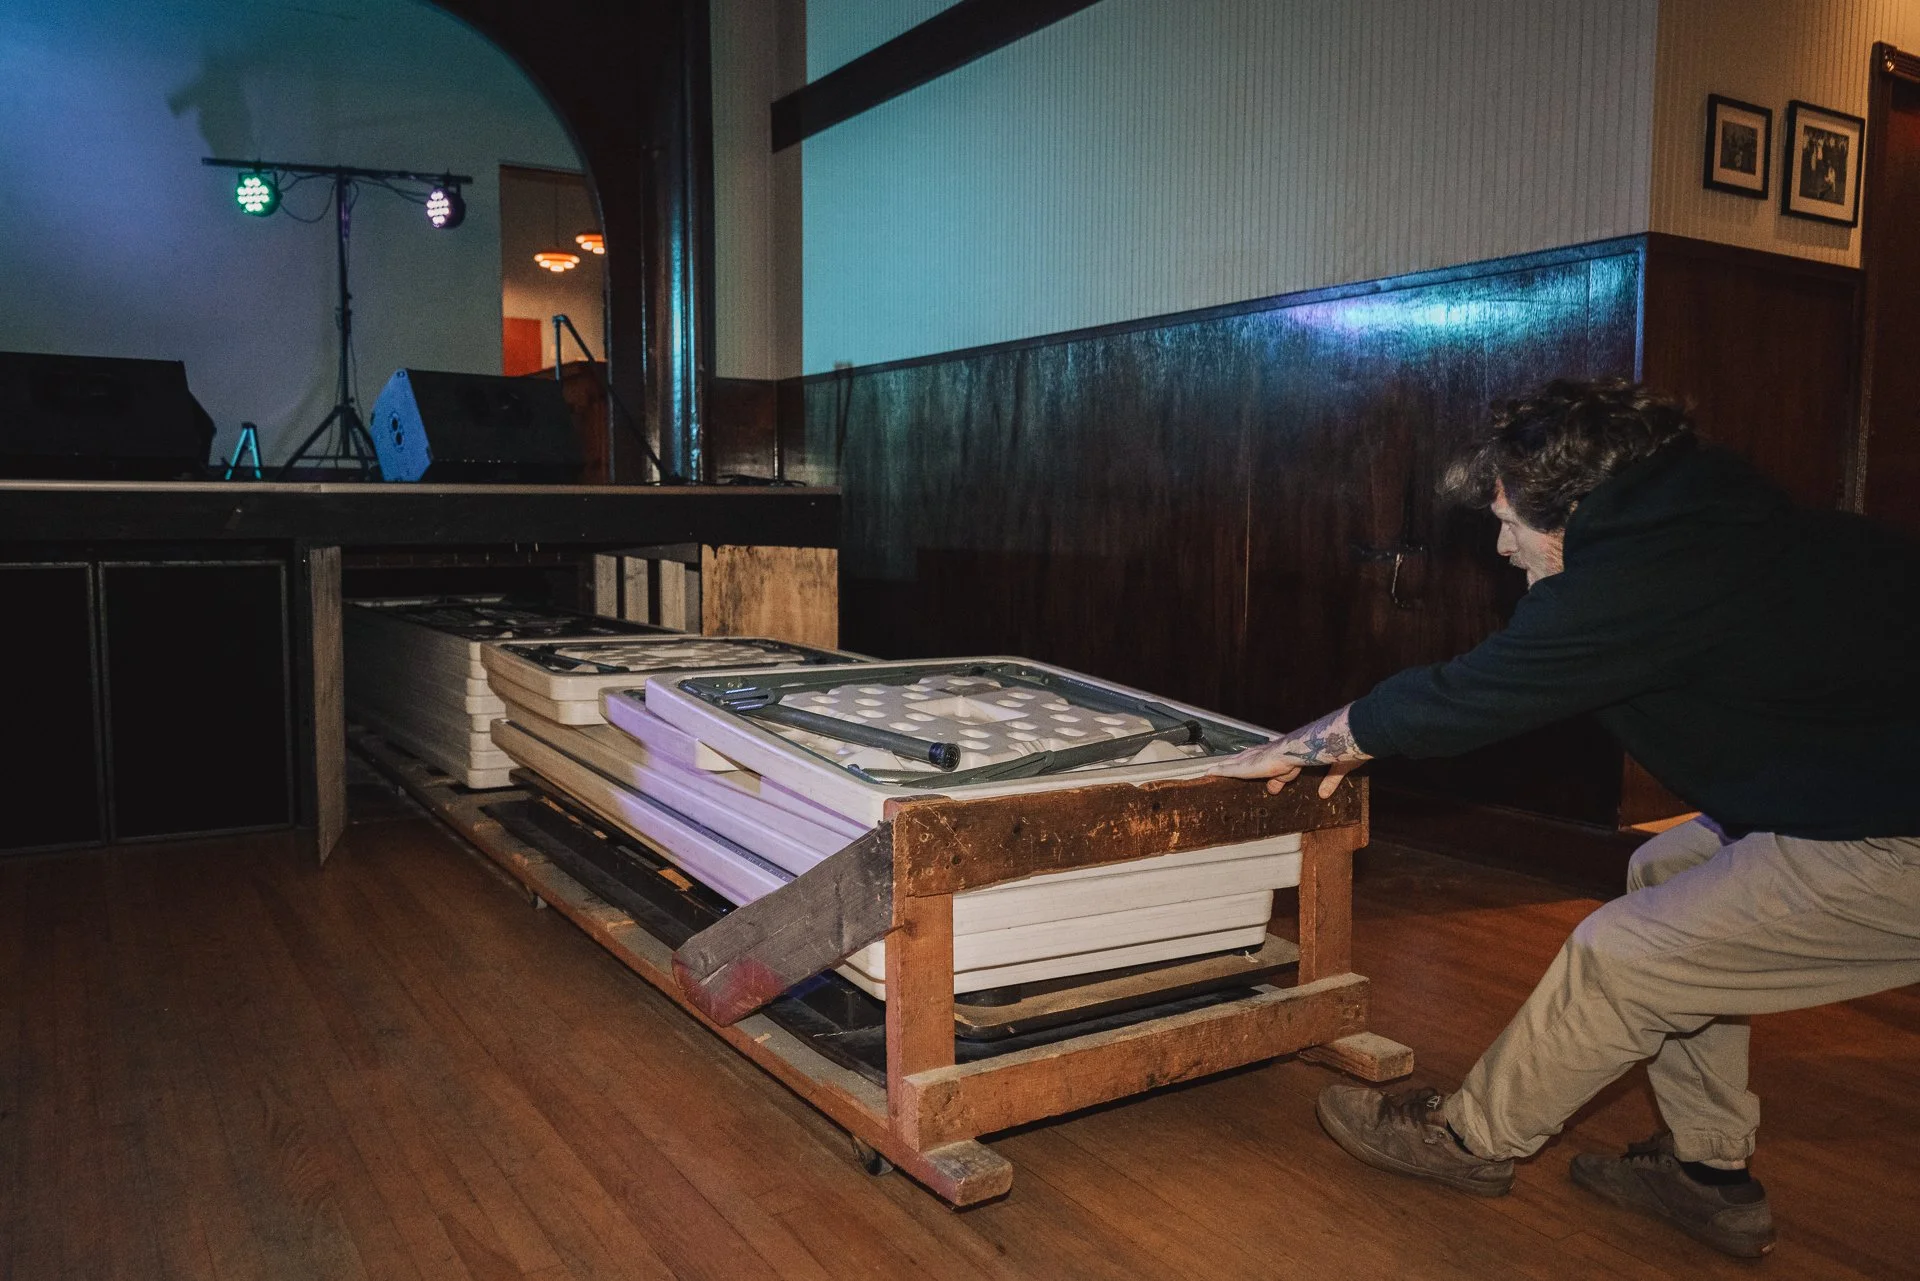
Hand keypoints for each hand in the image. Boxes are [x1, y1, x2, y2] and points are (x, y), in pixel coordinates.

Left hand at [1209, 744, 1360, 797]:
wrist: (1320, 744)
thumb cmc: (1330, 749)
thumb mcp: (1329, 769)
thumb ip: (1328, 780)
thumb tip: (1325, 793)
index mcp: (1291, 753)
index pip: (1273, 760)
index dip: (1264, 767)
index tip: (1261, 774)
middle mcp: (1273, 752)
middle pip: (1250, 758)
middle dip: (1237, 764)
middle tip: (1223, 769)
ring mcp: (1263, 756)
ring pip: (1239, 762)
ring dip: (1225, 766)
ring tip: (1210, 770)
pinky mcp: (1255, 764)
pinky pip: (1234, 769)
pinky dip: (1222, 771)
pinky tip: (1211, 773)